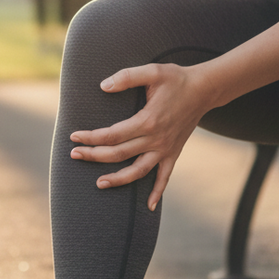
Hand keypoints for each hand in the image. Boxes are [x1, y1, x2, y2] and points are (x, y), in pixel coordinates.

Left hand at [70, 63, 211, 210]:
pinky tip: (150, 207)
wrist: (204, 89)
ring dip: (118, 179)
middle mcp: (155, 139)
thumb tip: (103, 86)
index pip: (112, 134)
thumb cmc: (176, 78)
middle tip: (74, 155)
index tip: (74, 137)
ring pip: (138, 171)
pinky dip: (158, 192)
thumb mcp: (152, 71)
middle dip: (94, 156)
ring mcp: (165, 149)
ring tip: (99, 183)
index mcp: (147, 121)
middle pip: (119, 154)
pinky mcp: (174, 153)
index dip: (91, 137)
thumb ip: (126, 77)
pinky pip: (165, 177)